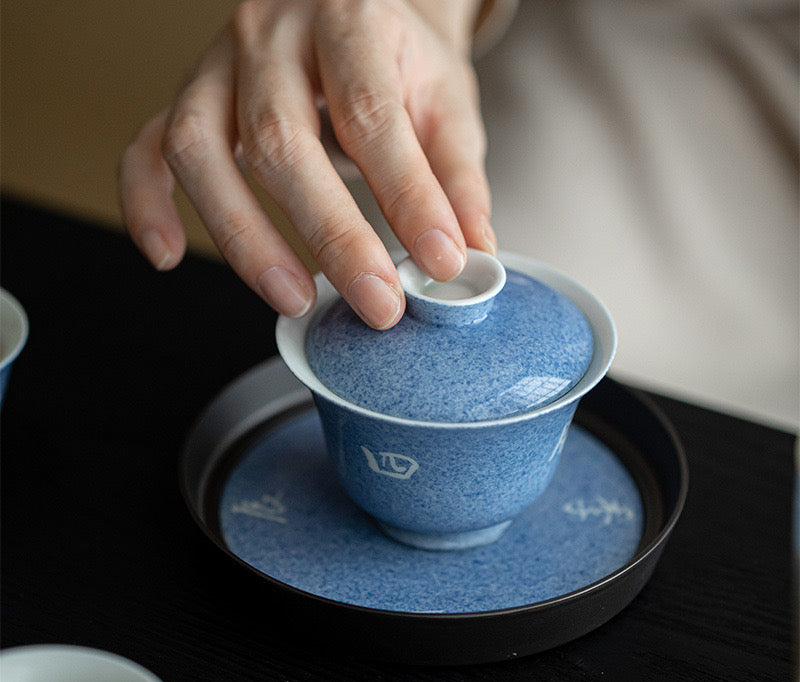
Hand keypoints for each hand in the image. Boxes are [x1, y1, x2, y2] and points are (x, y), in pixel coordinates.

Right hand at [118, 0, 494, 328]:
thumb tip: (472, 252)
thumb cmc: (397, 57)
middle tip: (375, 305)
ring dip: (243, 237)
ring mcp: (216, 66)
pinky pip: (145, 147)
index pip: (372, 117)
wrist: (351, 4)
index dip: (408, 199)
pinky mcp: (186, 97)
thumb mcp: (442, 98)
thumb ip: (455, 174)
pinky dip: (147, 204)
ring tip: (295, 300)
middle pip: (280, 140)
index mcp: (348, 20)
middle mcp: (270, 35)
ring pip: (199, 149)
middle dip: (331, 235)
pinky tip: (165, 255)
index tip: (441, 264)